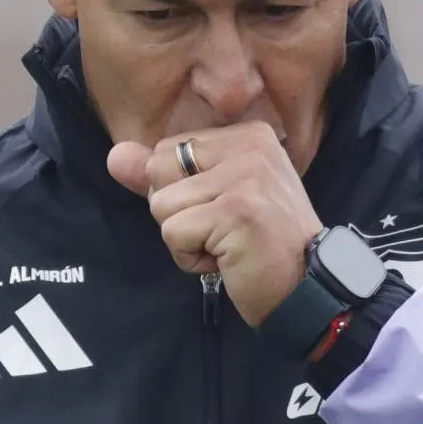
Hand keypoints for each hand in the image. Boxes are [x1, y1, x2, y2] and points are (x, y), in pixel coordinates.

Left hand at [107, 122, 323, 326]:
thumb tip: (115, 156)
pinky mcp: (235, 211)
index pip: (168, 150)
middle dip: (177, 213)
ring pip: (161, 206)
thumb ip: (163, 175)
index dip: (182, 193)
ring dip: (184, 239)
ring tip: (226, 245)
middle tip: (223, 231)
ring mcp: (245, 177)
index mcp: (248, 135)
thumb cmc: (259, 245)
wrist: (307, 288)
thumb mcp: (212, 198)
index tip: (225, 212)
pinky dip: (190, 258)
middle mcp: (250, 146)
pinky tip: (227, 260)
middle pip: (158, 171)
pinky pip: (172, 233)